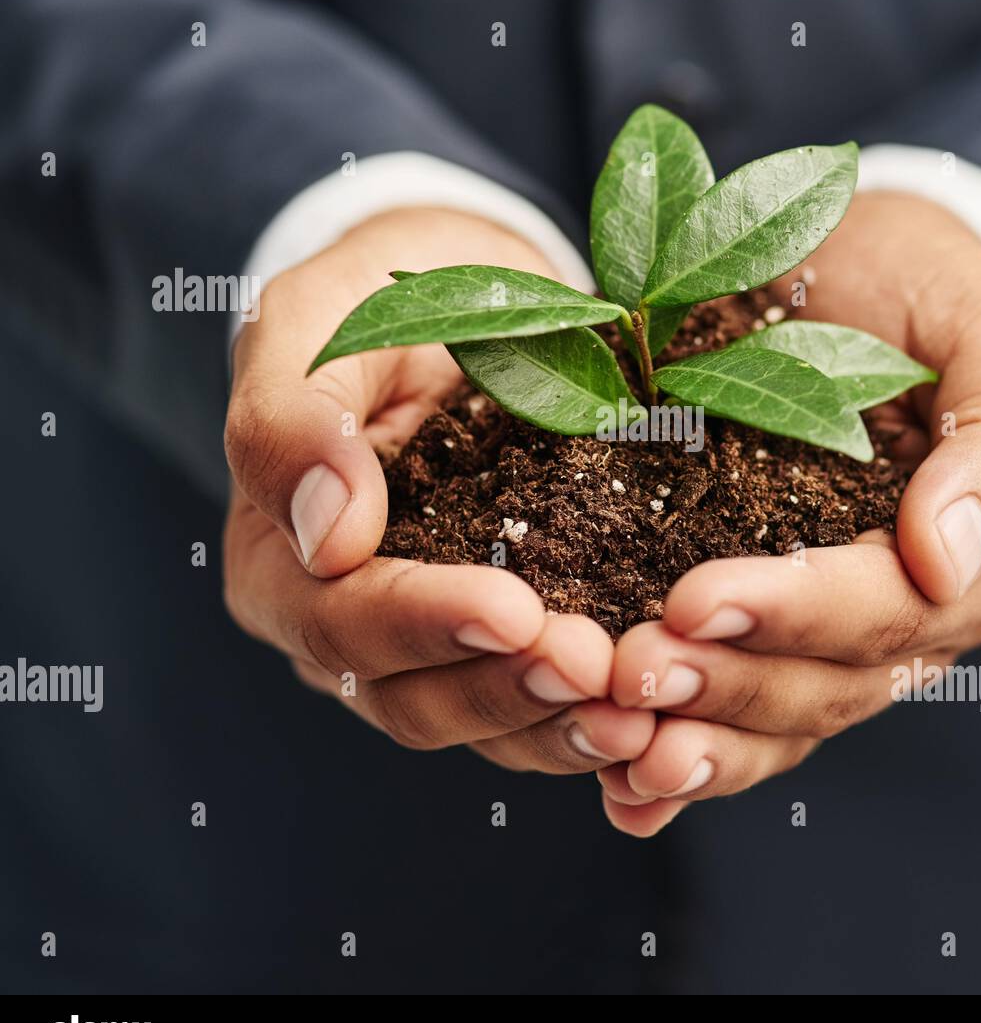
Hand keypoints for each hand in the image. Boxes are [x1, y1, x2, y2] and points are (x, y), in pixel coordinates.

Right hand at [222, 207, 653, 770]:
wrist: (466, 298)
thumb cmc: (375, 301)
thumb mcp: (314, 324)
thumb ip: (292, 419)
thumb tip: (327, 537)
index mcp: (281, 564)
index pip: (342, 621)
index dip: (426, 624)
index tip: (514, 611)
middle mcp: (347, 628)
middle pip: (414, 697)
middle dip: (509, 688)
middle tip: (599, 668)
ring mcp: (429, 650)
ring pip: (486, 722)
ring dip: (562, 724)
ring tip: (642, 713)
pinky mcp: (506, 647)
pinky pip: (542, 707)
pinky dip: (595, 716)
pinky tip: (658, 711)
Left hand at [598, 190, 980, 834]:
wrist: (853, 277)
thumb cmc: (926, 291)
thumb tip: (948, 559)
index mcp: (970, 560)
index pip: (886, 610)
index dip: (795, 614)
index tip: (694, 599)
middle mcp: (907, 621)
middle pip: (822, 682)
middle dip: (726, 683)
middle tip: (630, 671)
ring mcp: (833, 639)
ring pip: (776, 720)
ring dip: (696, 739)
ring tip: (615, 740)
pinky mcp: (768, 637)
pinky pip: (737, 718)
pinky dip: (685, 762)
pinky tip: (624, 794)